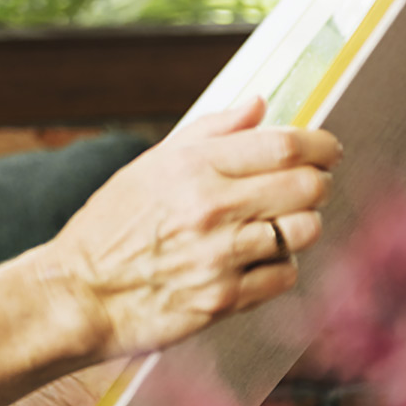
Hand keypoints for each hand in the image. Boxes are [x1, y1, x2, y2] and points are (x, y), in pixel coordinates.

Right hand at [46, 96, 339, 358]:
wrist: (77, 295)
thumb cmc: (107, 230)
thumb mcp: (147, 167)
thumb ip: (207, 132)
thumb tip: (257, 105)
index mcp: (191, 168)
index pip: (284, 144)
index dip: (320, 144)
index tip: (327, 149)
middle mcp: (211, 209)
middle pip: (307, 186)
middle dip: (317, 182)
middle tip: (307, 184)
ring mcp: (221, 257)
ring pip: (304, 231)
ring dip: (299, 224)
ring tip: (274, 224)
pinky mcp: (225, 299)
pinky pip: (285, 275)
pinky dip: (278, 265)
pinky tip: (253, 259)